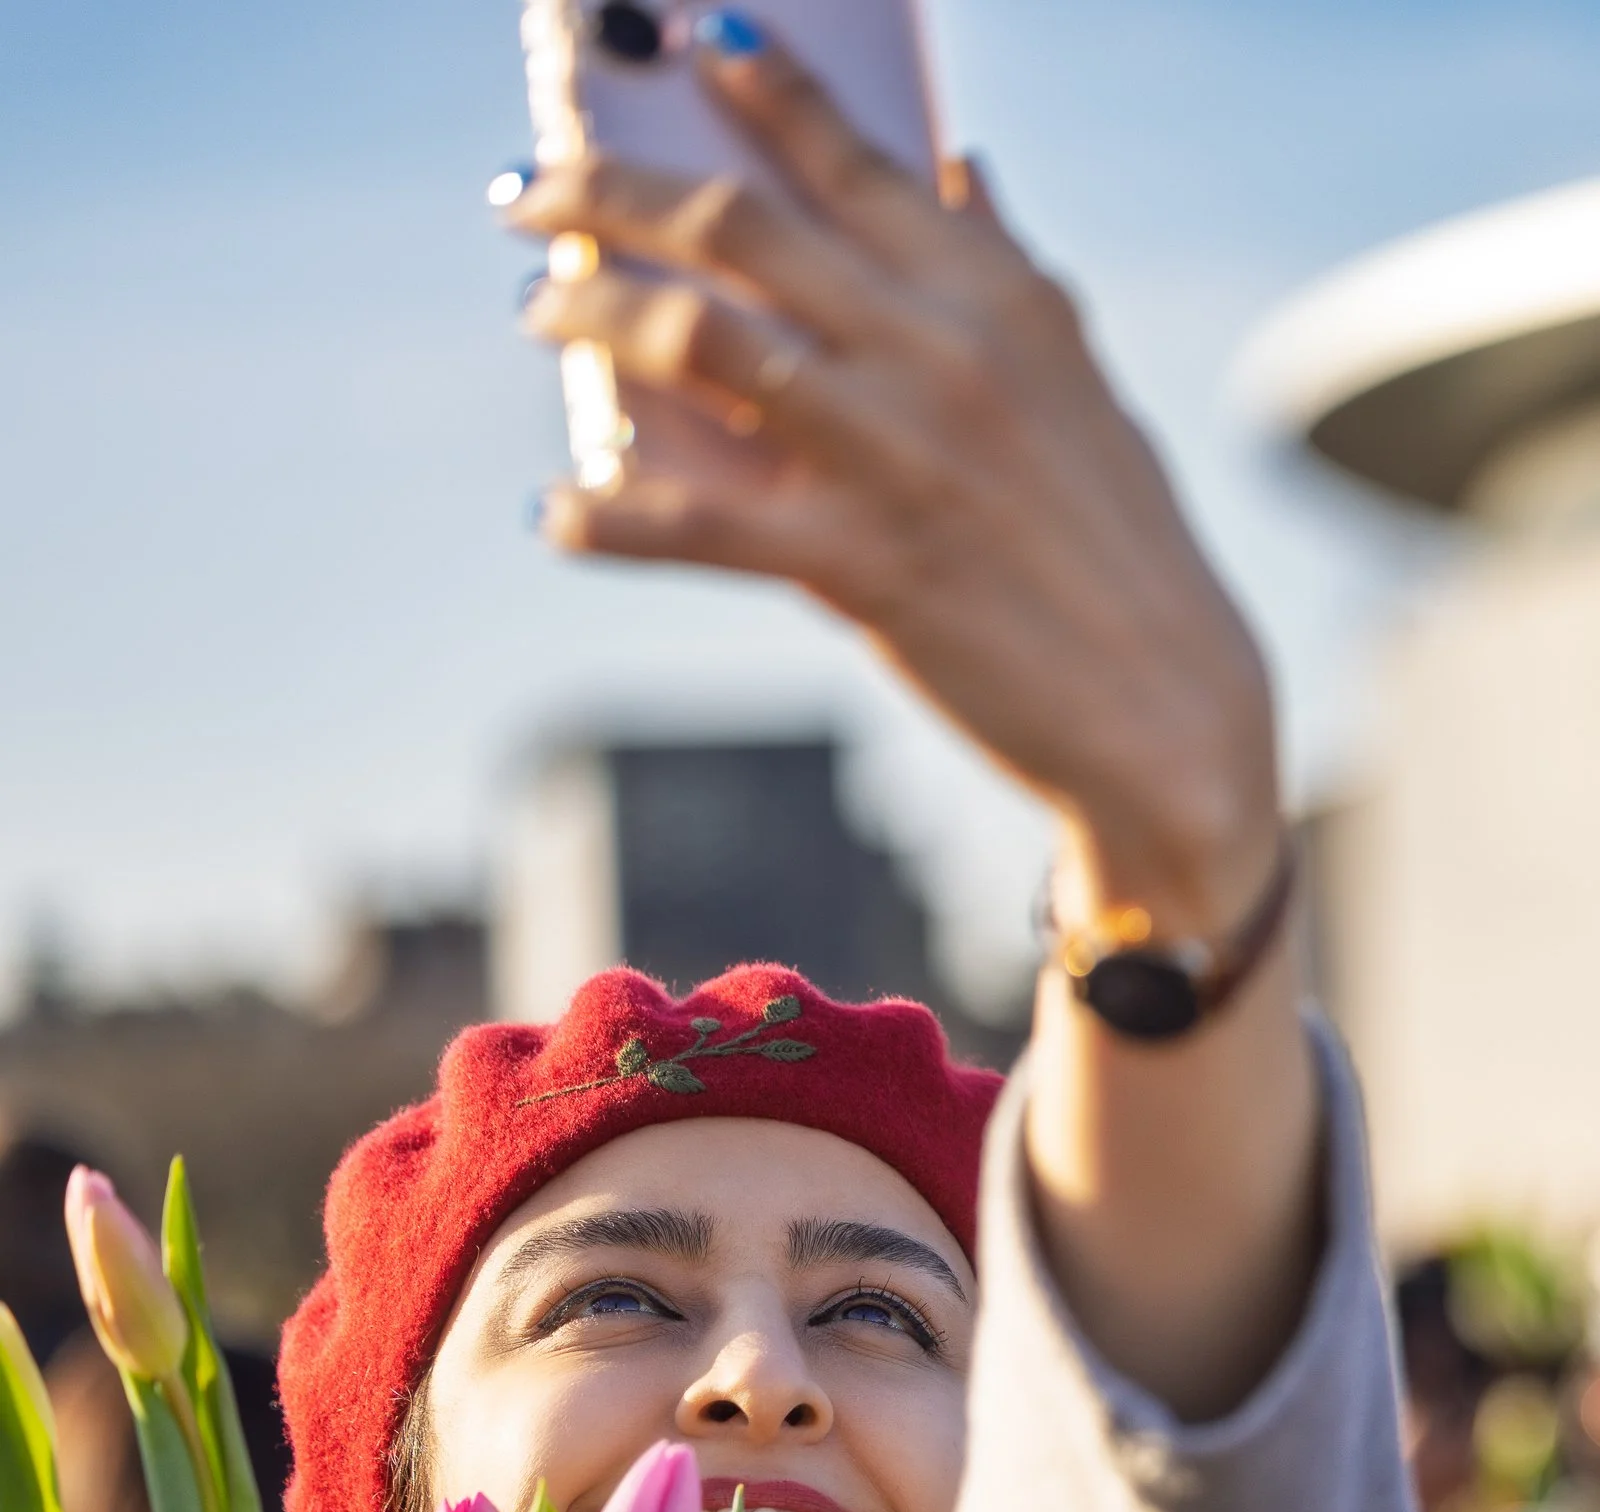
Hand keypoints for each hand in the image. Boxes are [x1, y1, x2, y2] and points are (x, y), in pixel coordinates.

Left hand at [508, 21, 1277, 936]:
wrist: (1163, 699)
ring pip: (701, 343)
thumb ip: (1007, 269)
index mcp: (995, 295)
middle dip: (610, 190)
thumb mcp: (1077, 384)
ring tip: (538, 312)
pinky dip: (612, 518)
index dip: (763, 88)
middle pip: (739, 229)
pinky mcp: (862, 567)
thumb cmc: (1116, 541)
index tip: (689, 38)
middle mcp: (939, 352)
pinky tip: (554, 511)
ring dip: (594, 315)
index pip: (857, 160)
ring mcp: (895, 455)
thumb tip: (964, 166)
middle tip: (526, 192)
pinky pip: (702, 526)